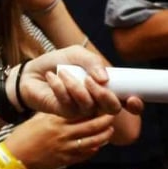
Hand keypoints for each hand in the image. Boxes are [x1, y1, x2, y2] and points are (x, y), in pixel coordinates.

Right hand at [4, 112, 116, 168]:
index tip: (103, 105)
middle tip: (112, 117)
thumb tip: (69, 105)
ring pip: (91, 143)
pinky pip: (83, 156)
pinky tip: (97, 146)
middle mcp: (63, 135)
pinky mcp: (64, 161)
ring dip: (103, 137)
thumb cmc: (25, 134)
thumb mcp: (39, 118)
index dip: (94, 109)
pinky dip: (92, 150)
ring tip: (109, 132)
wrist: (16, 156)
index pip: (81, 113)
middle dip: (104, 122)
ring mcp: (65, 149)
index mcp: (57, 122)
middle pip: (91, 127)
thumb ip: (55, 113)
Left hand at [16, 46, 142, 117]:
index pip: (126, 101)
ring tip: (63, 72)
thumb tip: (104, 77)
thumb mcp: (77, 55)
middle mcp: (96, 101)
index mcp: (105, 87)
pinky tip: (53, 78)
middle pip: (112, 109)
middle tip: (90, 81)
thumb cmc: (57, 63)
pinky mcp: (66, 113)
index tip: (133, 98)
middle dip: (105, 96)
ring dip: (76, 86)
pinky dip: (61, 87)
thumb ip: (92, 61)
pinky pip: (69, 103)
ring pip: (89, 105)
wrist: (32, 72)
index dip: (135, 104)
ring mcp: (82, 110)